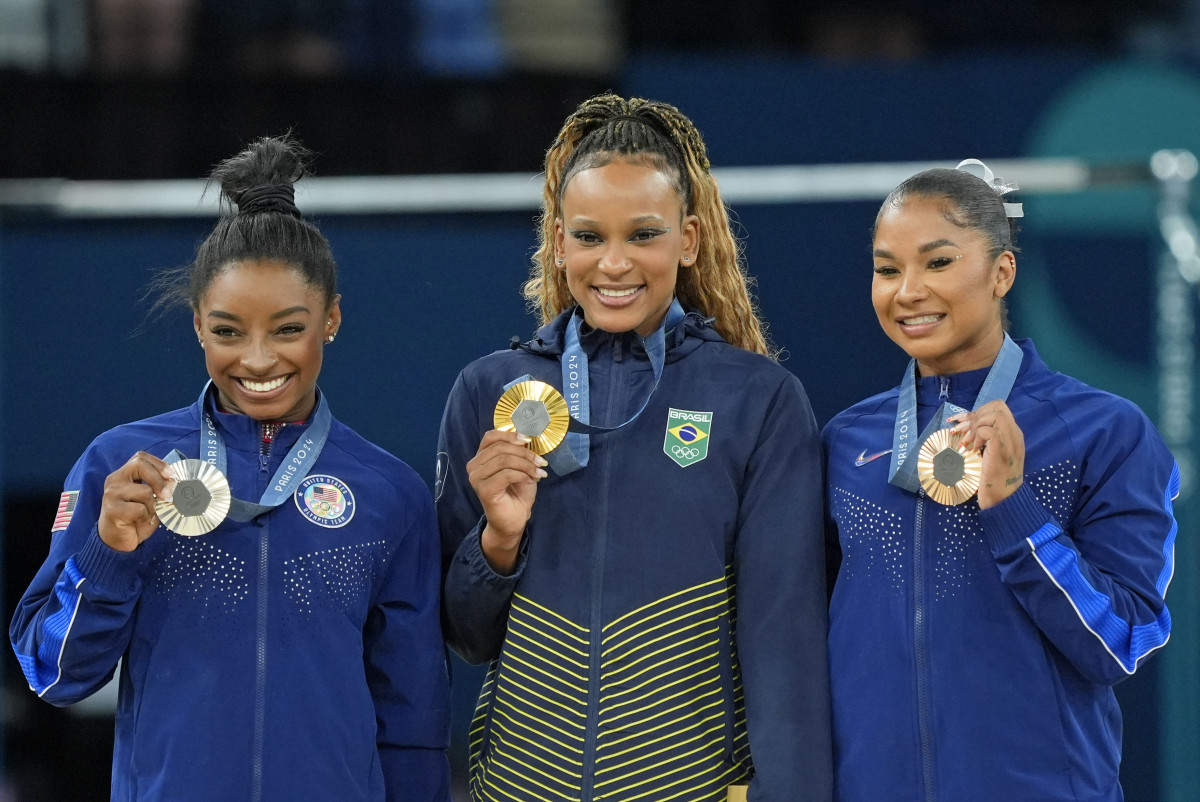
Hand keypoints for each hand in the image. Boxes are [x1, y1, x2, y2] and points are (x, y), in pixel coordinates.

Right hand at [98, 452, 172, 551]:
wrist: (118, 541)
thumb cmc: (136, 518)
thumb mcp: (151, 500)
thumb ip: (160, 489)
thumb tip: (179, 484)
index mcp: (124, 475)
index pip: (140, 457)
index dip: (159, 464)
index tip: (173, 476)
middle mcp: (114, 480)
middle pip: (140, 465)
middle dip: (159, 480)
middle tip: (169, 496)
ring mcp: (111, 494)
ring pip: (145, 491)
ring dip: (153, 506)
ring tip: (146, 516)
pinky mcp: (112, 509)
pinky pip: (139, 509)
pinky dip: (145, 518)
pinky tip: (138, 523)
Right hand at [467, 430, 547, 574]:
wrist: (514, 519)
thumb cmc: (516, 493)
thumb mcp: (520, 466)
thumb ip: (518, 451)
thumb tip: (526, 436)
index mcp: (481, 457)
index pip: (490, 436)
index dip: (510, 434)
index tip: (528, 439)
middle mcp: (474, 466)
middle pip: (500, 447)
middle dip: (525, 453)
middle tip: (540, 462)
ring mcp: (476, 478)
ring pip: (504, 459)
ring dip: (526, 464)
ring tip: (538, 473)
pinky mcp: (483, 490)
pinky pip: (506, 474)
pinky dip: (523, 474)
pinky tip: (531, 480)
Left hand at [949, 400, 1024, 508]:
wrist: (1003, 499)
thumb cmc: (994, 479)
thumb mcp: (991, 453)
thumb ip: (987, 439)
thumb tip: (968, 427)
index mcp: (1013, 434)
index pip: (999, 409)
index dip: (980, 412)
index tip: (965, 424)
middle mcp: (1015, 434)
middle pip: (998, 406)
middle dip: (976, 415)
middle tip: (964, 432)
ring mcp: (1010, 441)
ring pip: (994, 415)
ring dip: (975, 425)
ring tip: (967, 441)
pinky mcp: (1002, 449)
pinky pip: (988, 430)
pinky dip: (976, 436)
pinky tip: (972, 449)